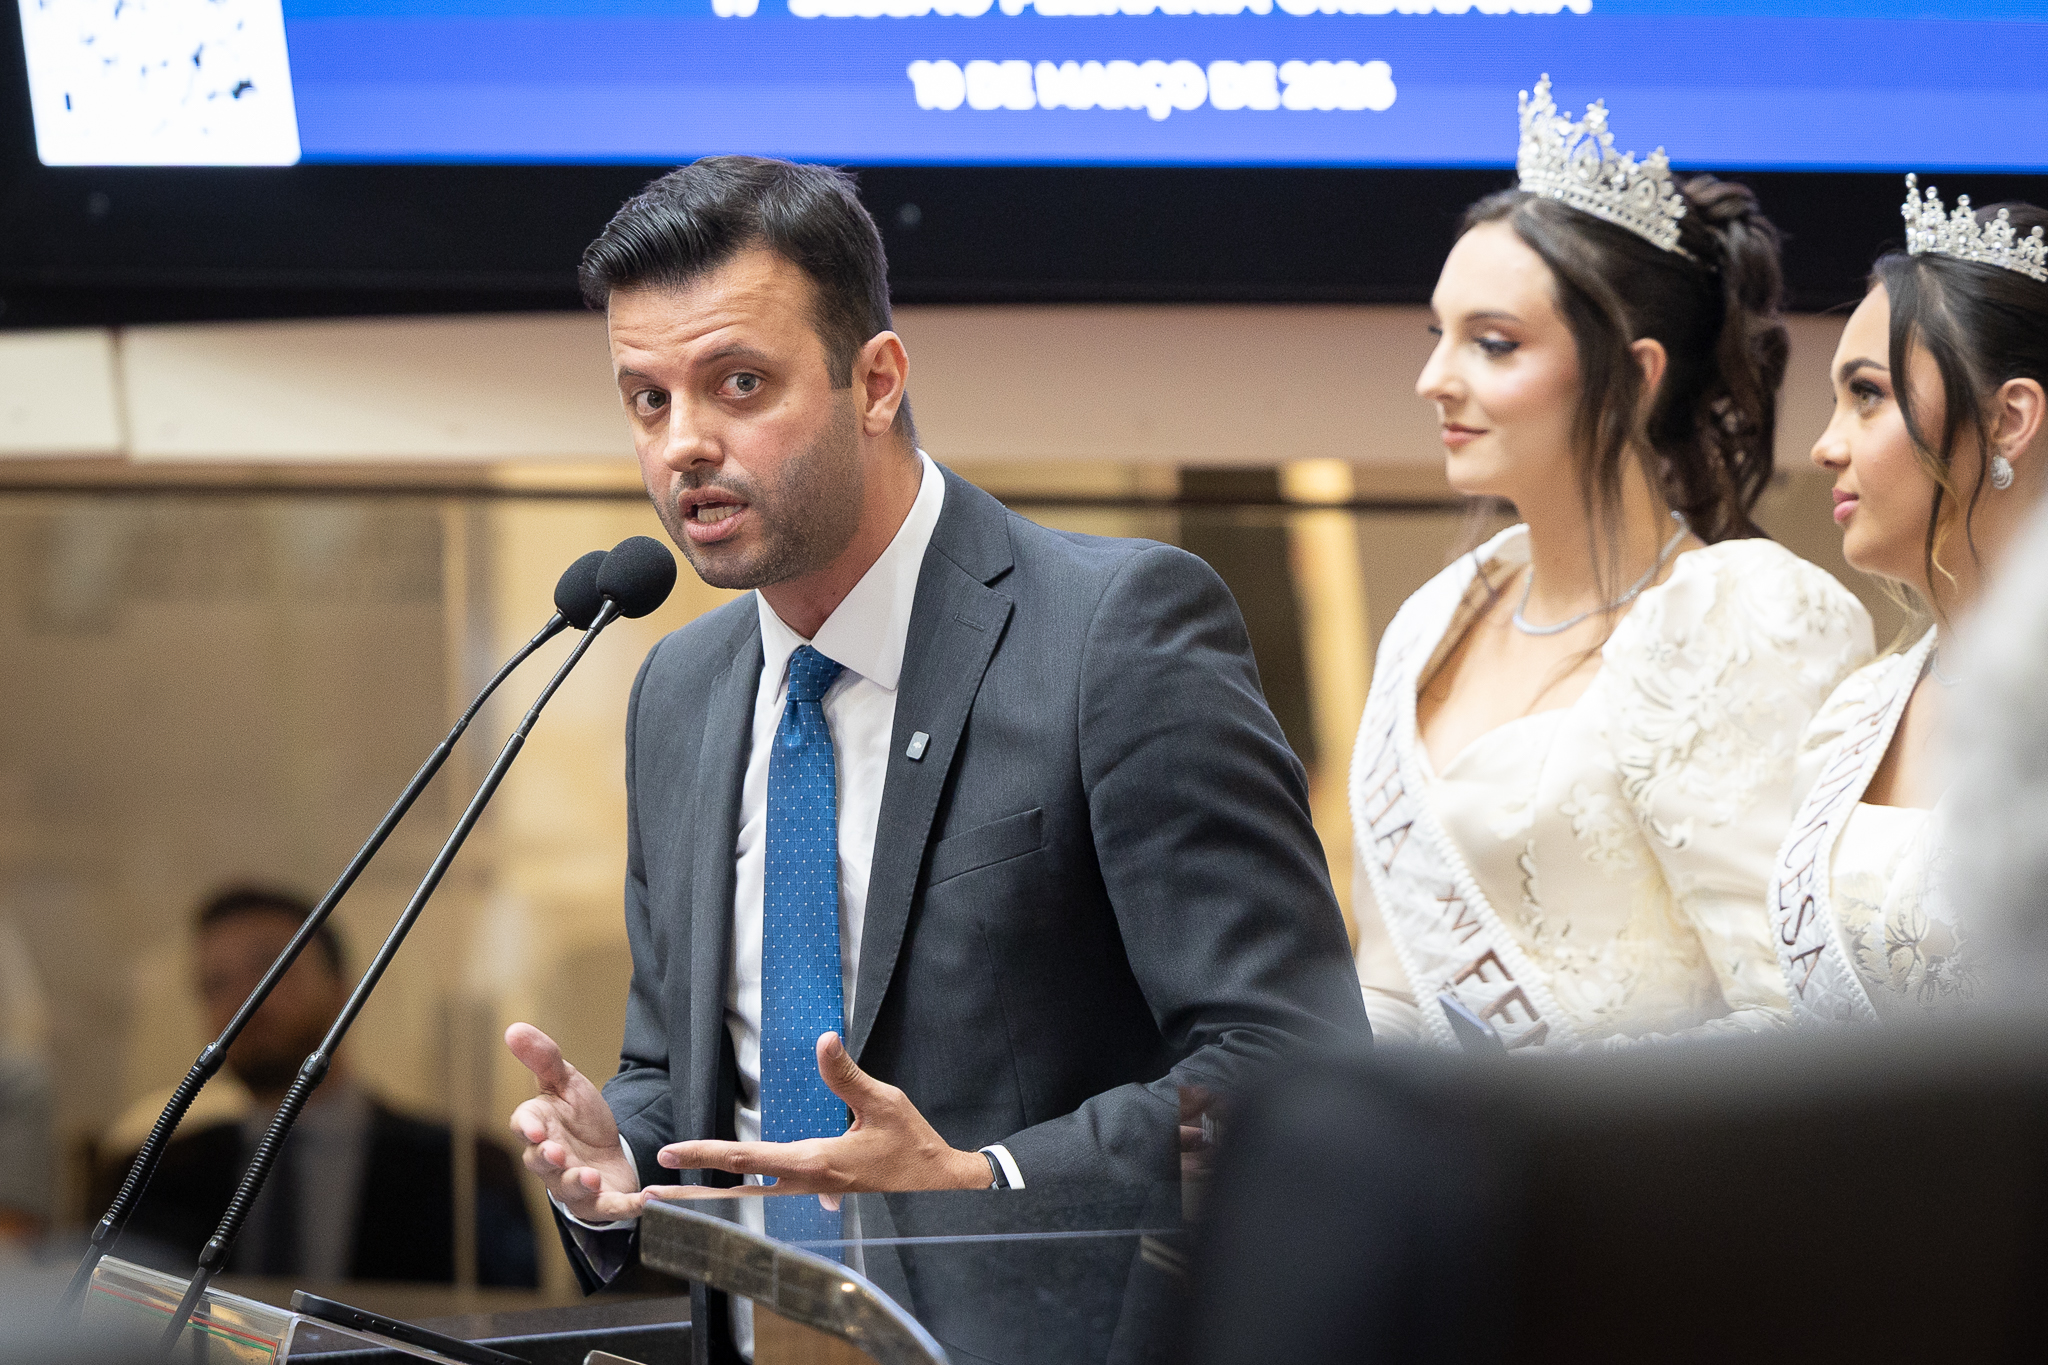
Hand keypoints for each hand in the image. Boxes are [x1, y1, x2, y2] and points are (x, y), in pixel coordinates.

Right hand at [506, 1022, 650, 1223]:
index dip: (529, 1128)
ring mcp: (573, 1184)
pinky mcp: (600, 1203)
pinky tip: (646, 1199)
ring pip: (568, 1189)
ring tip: (590, 1177)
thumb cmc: (581, 1117)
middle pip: (541, 1162)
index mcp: (539, 1127)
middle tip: (557, 1153)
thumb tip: (513, 1028)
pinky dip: (626, 1207)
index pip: (524, 1126)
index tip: (536, 1128)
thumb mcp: (567, 1082)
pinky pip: (610, 1209)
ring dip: (578, 1185)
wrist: (610, 1149)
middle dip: (548, 1159)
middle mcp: (550, 1160)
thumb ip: (544, 1059)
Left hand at [656, 1033, 990, 1208]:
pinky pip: (767, 1193)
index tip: (671, 1152)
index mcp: (814, 1160)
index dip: (706, 1153)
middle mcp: (805, 1182)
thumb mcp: (882, 1101)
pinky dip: (737, 1194)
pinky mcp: (816, 1189)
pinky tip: (724, 1190)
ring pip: (748, 1196)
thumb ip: (847, 1074)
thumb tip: (824, 1041)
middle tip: (648, 1194)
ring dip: (709, 1196)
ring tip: (673, 1194)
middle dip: (691, 1192)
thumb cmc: (909, 1140)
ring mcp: (810, 1190)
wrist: (933, 1175)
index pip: (748, 1157)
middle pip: (736, 1188)